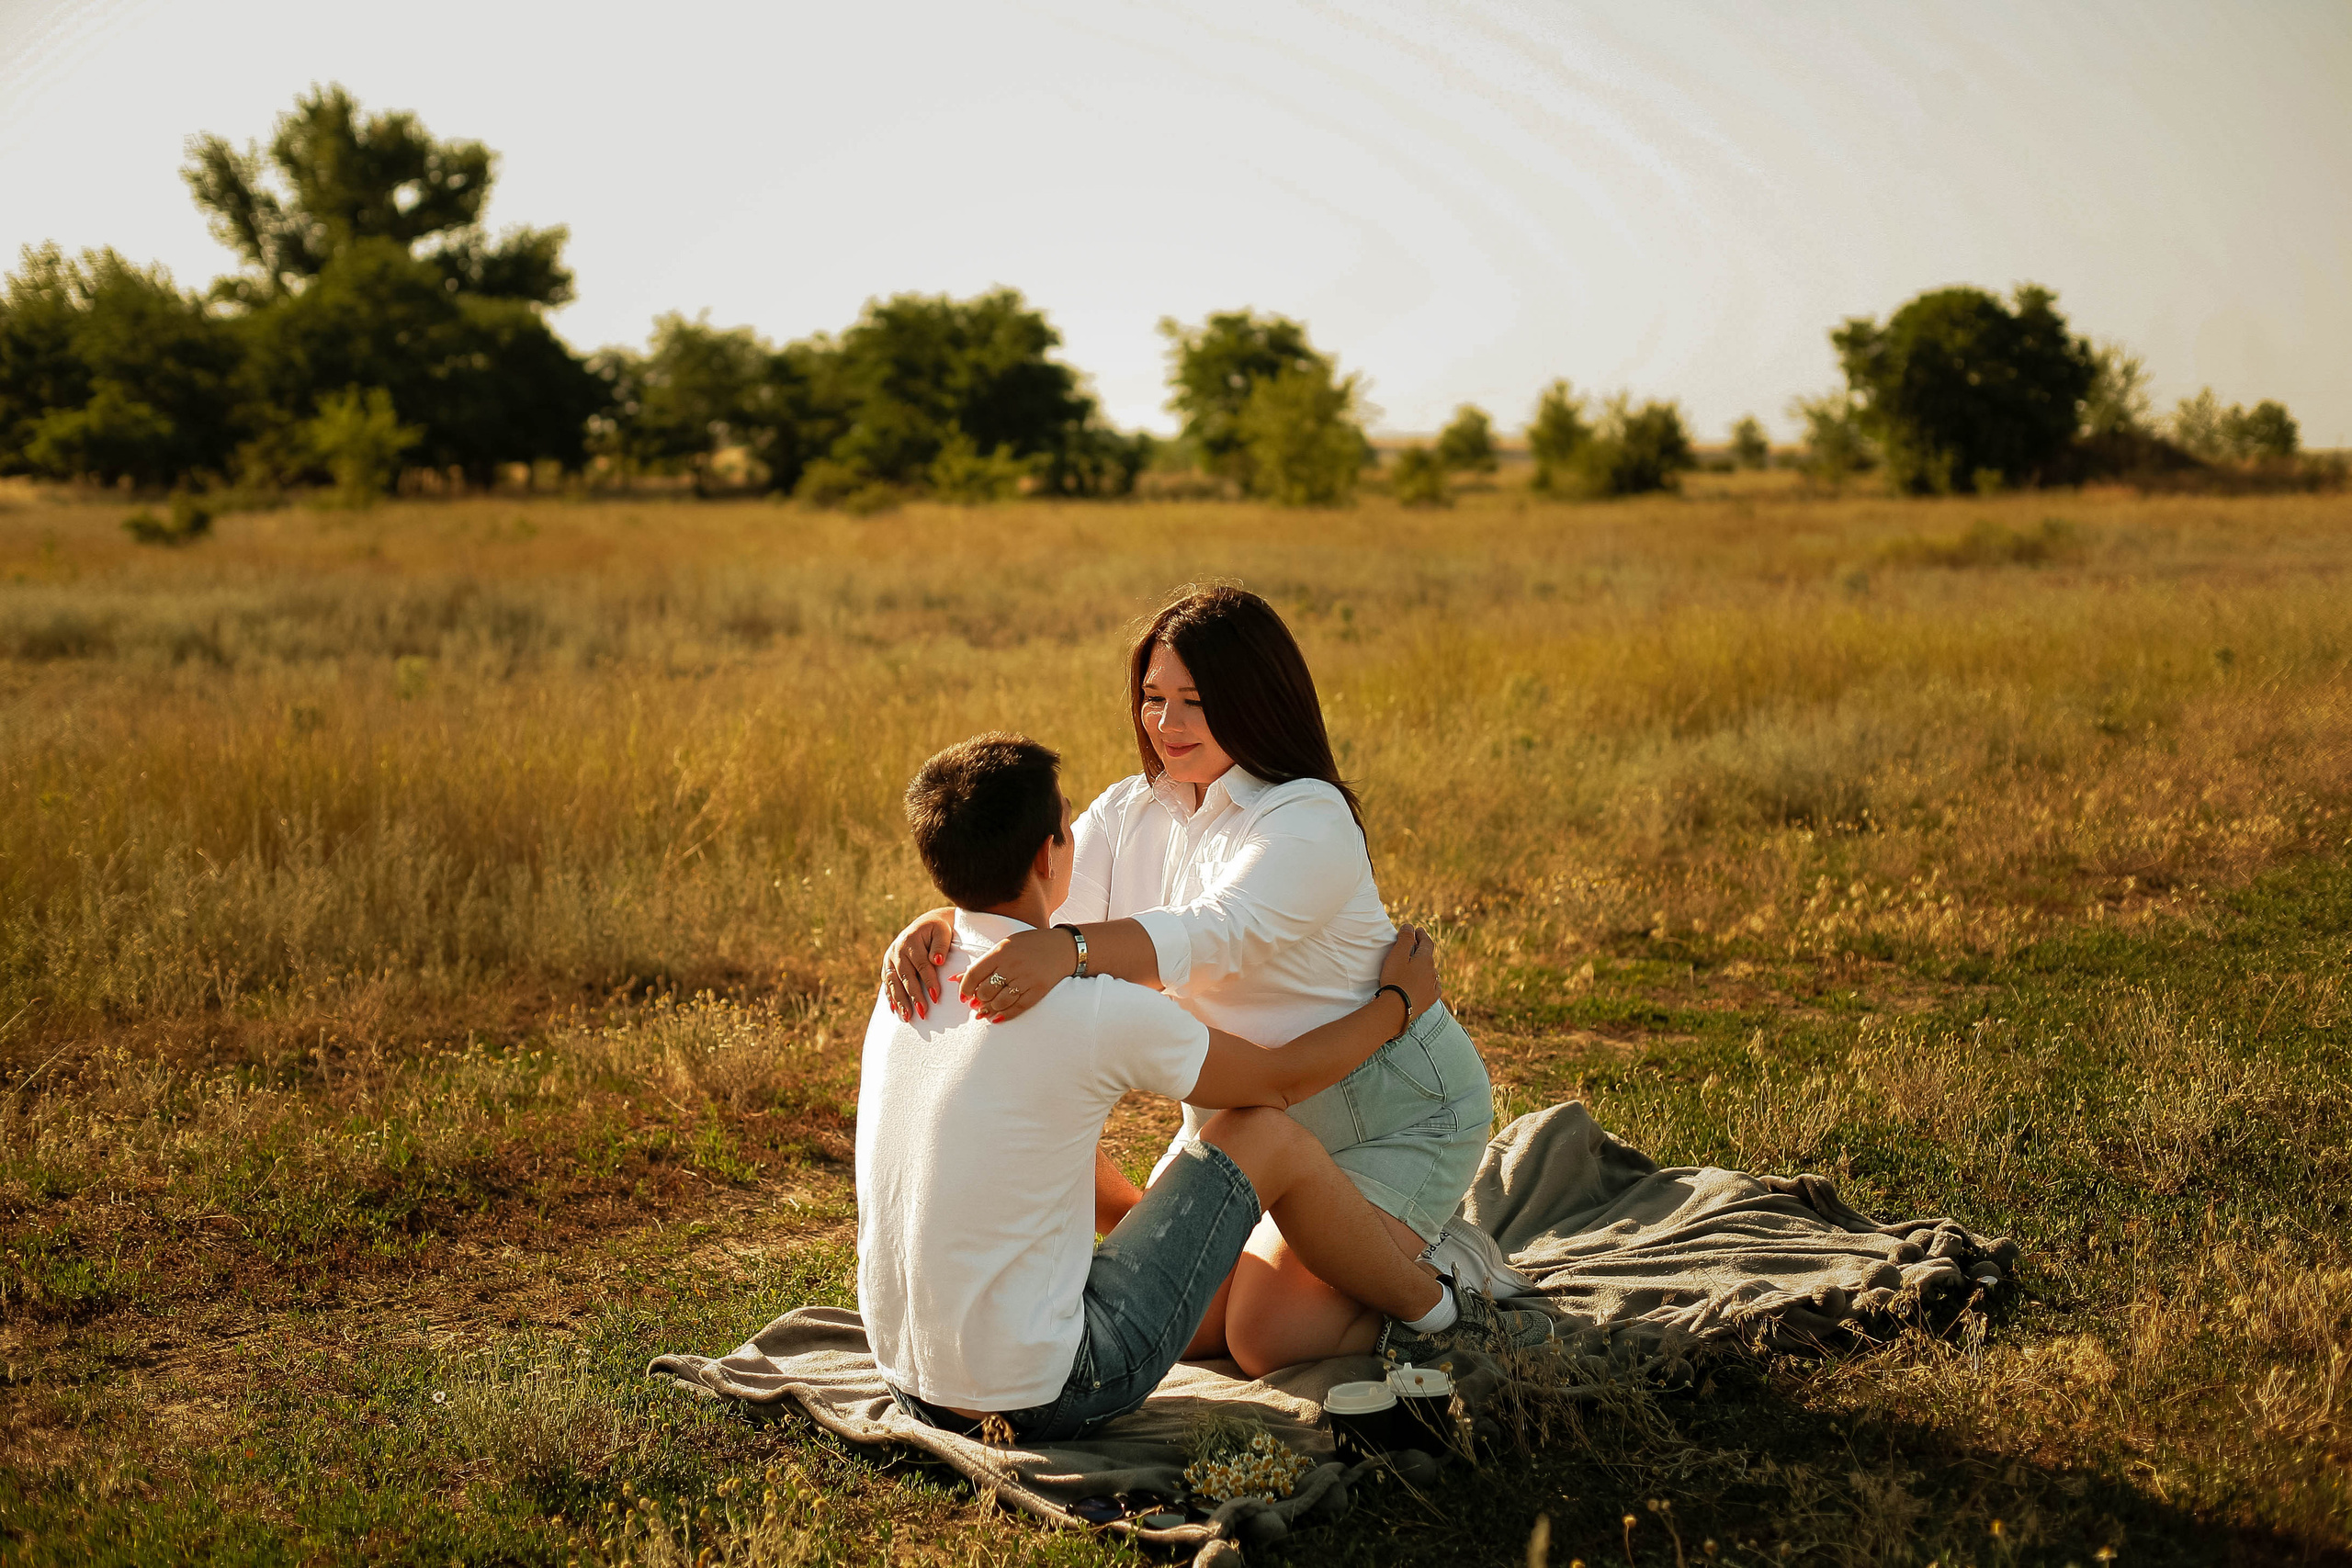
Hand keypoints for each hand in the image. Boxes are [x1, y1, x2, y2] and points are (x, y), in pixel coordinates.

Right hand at [881, 907, 953, 1020]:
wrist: (925, 924)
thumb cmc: (938, 930)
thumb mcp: (942, 932)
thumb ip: (940, 946)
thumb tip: (936, 961)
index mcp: (910, 941)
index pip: (921, 965)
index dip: (928, 981)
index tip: (936, 997)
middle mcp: (897, 950)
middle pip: (905, 976)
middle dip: (913, 996)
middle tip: (922, 1012)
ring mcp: (889, 958)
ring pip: (893, 982)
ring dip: (900, 1001)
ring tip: (907, 1017)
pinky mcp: (887, 965)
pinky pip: (887, 983)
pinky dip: (890, 997)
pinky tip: (895, 1010)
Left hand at [955, 926, 1079, 1021]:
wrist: (1062, 947)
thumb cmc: (1029, 945)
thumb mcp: (1004, 946)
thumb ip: (982, 963)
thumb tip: (955, 979)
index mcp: (1001, 951)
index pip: (974, 974)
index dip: (964, 988)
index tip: (963, 996)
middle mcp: (1012, 965)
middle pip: (985, 991)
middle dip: (977, 1001)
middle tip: (975, 1004)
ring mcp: (1026, 979)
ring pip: (1000, 1002)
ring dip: (989, 1010)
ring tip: (985, 1011)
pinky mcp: (1039, 990)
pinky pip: (1018, 1007)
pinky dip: (1005, 1015)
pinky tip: (998, 1017)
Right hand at [1377, 924, 1439, 1027]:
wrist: (1396, 1009)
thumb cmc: (1395, 980)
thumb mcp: (1397, 955)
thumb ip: (1404, 939)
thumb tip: (1409, 926)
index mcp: (1426, 960)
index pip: (1427, 942)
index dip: (1422, 935)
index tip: (1417, 930)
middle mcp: (1433, 972)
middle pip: (1428, 957)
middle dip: (1421, 950)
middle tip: (1413, 945)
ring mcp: (1432, 987)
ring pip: (1431, 972)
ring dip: (1424, 966)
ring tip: (1416, 965)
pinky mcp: (1429, 999)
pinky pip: (1433, 987)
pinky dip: (1430, 982)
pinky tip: (1428, 983)